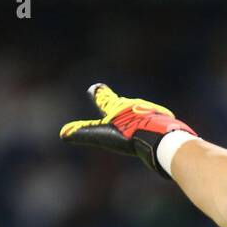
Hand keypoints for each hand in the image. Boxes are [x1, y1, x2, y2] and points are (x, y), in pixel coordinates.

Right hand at [59, 83, 194, 178]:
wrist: (161, 137)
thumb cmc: (129, 135)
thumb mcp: (102, 134)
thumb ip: (83, 133)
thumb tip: (62, 133)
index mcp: (118, 107)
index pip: (104, 99)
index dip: (99, 95)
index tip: (96, 88)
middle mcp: (134, 106)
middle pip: (124, 104)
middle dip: (118, 104)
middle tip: (115, 103)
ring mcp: (151, 112)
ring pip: (140, 112)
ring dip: (136, 115)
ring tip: (135, 121)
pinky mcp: (164, 122)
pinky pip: (155, 122)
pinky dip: (151, 125)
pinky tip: (153, 131)